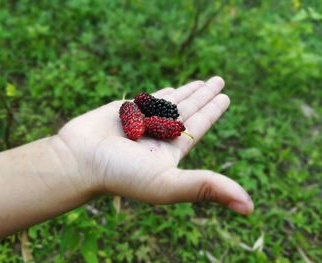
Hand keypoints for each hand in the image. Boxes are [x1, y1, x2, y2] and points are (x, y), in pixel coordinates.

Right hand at [57, 77, 253, 214]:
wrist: (79, 160)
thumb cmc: (120, 174)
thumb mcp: (167, 184)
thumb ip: (206, 188)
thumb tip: (249, 208)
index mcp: (170, 152)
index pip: (197, 127)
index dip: (212, 112)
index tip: (224, 98)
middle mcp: (158, 136)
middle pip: (188, 111)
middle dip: (204, 96)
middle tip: (219, 82)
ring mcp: (141, 122)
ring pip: (169, 102)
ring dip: (186, 91)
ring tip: (202, 81)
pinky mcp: (124, 111)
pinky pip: (147, 99)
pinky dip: (160, 93)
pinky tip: (171, 88)